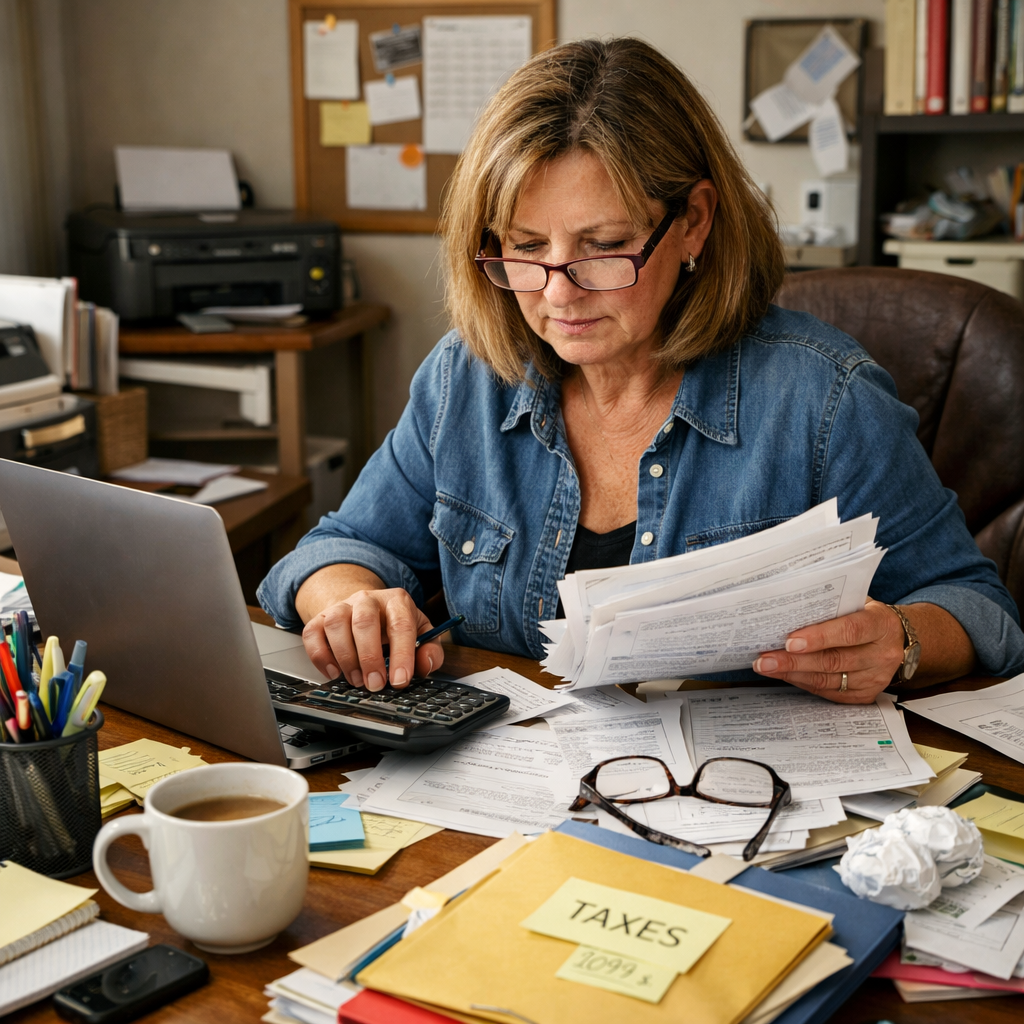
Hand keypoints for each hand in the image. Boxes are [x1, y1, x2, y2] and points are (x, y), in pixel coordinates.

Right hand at [300, 587, 444, 691]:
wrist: (365, 609)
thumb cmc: (394, 626)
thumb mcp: (421, 633)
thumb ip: (430, 650)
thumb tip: (426, 664)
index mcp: (397, 601)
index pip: (401, 624)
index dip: (401, 655)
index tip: (400, 680)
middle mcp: (367, 599)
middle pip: (365, 622)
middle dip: (370, 657)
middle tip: (375, 685)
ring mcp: (341, 607)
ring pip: (336, 624)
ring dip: (345, 657)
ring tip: (356, 681)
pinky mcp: (320, 619)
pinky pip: (312, 633)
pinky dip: (320, 656)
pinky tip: (334, 673)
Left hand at [753, 599, 904, 702]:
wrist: (896, 638)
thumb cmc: (864, 614)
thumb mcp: (855, 603)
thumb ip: (829, 607)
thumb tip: (786, 612)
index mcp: (881, 624)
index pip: (850, 631)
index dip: (819, 637)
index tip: (789, 642)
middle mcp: (883, 654)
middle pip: (834, 661)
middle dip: (794, 661)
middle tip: (764, 660)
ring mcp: (877, 678)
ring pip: (828, 680)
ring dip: (793, 674)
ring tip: (766, 667)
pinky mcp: (867, 695)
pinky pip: (829, 693)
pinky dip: (803, 683)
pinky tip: (785, 675)